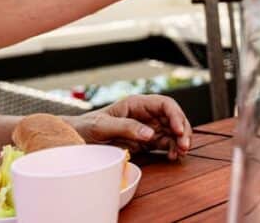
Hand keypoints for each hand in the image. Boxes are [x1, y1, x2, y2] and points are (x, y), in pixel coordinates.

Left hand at [70, 95, 191, 159]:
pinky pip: (165, 143)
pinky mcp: (146, 142)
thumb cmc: (85, 127)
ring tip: (181, 153)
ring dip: (180, 141)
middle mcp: (146, 114)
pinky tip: (173, 156)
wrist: (74, 140)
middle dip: (183, 130)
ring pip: (172, 131)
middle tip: (185, 146)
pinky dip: (172, 149)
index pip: (164, 104)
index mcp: (137, 104)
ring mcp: (147, 128)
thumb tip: (150, 133)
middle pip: (173, 117)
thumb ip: (126, 127)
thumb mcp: (102, 125)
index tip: (178, 130)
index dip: (176, 115)